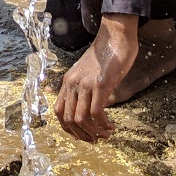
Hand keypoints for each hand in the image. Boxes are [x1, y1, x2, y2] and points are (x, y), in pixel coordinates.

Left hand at [53, 15, 137, 141]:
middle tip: (96, 139)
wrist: (115, 35)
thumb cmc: (106, 54)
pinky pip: (96, 113)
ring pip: (81, 119)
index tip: (83, 134)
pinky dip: (103, 125)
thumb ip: (86, 87)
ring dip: (94, 133)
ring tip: (106, 134)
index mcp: (68, 81)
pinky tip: (111, 126)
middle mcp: (73, 84)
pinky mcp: (100, 84)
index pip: (59, 112)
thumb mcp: (89, 72)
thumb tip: (92, 105)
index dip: (69, 128)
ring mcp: (85, 84)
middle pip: (68, 119)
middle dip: (82, 135)